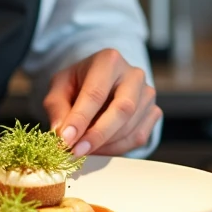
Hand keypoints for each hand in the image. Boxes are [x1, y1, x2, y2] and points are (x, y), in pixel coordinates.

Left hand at [43, 49, 160, 156]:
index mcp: (109, 60)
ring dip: (104, 145)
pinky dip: (115, 149)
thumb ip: (57, 108)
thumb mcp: (60, 87)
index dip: (80, 119)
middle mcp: (134, 75)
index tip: (66, 140)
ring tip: (82, 148)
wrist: (101, 80)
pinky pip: (137, 138)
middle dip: (98, 135)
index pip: (96, 93)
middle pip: (123, 109)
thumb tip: (62, 135)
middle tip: (76, 151)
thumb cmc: (79, 82)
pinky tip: (99, 146)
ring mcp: (147, 94)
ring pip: (130, 128)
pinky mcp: (153, 112)